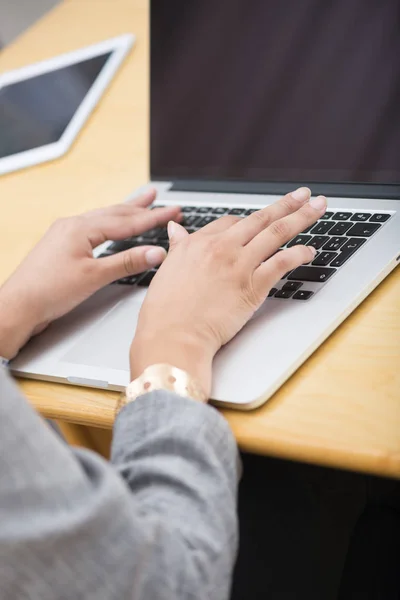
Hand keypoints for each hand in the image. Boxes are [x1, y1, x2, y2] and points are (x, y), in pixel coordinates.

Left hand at [0, 190, 180, 358]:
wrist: (18, 306)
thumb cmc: (49, 291)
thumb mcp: (94, 277)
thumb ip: (127, 262)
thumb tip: (156, 252)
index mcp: (80, 228)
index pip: (126, 221)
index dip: (153, 218)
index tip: (174, 212)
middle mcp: (72, 225)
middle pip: (115, 213)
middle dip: (141, 207)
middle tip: (162, 200)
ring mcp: (65, 233)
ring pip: (103, 217)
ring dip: (126, 210)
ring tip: (143, 201)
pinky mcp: (62, 245)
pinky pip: (93, 226)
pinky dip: (110, 223)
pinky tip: (113, 224)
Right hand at [130, 188, 326, 394]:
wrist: (173, 335)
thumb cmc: (166, 311)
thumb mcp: (167, 269)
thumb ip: (178, 246)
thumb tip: (175, 228)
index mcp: (198, 242)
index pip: (232, 221)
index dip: (252, 220)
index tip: (266, 218)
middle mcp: (221, 248)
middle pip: (261, 218)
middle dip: (287, 203)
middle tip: (304, 194)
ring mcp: (238, 265)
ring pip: (276, 232)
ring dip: (302, 217)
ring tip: (318, 207)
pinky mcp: (252, 286)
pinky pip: (282, 262)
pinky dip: (299, 253)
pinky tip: (310, 250)